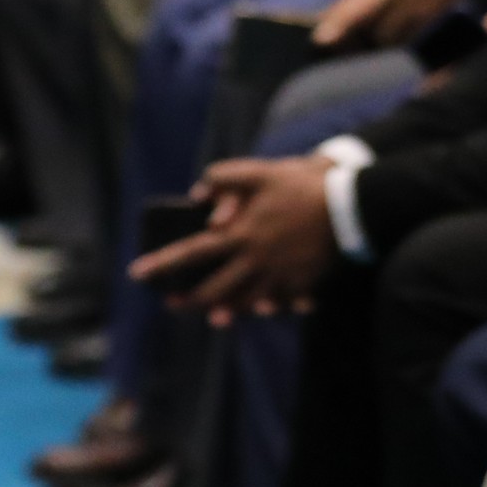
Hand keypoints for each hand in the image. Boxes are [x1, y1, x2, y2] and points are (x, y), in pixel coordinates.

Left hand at [129, 156, 340, 322]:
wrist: (350, 206)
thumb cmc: (303, 185)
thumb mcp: (260, 171)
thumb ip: (224, 178)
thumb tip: (197, 196)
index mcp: (240, 234)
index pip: (191, 253)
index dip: (162, 264)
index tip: (137, 274)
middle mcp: (255, 261)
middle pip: (215, 290)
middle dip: (189, 300)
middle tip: (173, 304)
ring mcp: (279, 276)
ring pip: (246, 302)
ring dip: (227, 311)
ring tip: (216, 316)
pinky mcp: (303, 283)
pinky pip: (282, 302)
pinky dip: (274, 307)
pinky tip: (268, 308)